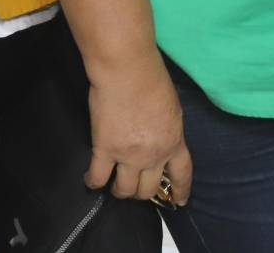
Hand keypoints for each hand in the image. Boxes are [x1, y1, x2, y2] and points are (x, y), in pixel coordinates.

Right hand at [87, 55, 192, 204]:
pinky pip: (98, 178)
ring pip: (125, 190)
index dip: (180, 191)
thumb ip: (168, 129)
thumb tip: (160, 138)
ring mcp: (129, 155)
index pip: (182, 174)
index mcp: (174, 141)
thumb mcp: (172, 107)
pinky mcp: (104, 150)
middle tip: (135, 185)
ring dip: (120, 190)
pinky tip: (92, 179)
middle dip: (142, 191)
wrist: (128, 70)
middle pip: (149, 189)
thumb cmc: (152, 79)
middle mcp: (154, 155)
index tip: (179, 202)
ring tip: (114, 184)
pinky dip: (94, 182)